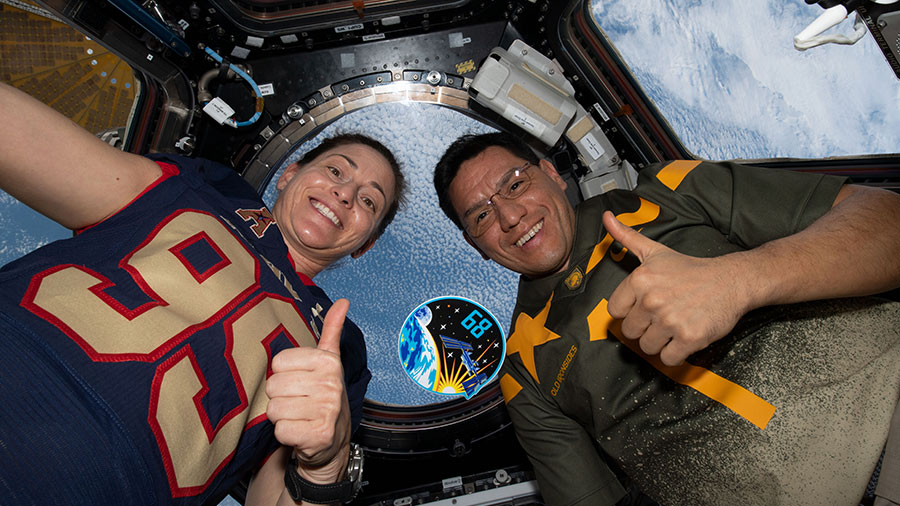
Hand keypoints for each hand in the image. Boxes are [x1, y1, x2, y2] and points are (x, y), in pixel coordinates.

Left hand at [266, 298, 350, 478]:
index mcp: (328, 362)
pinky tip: (299, 431)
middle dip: (280, 397)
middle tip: (297, 402)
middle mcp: (331, 385)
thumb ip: (331, 330)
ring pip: (274, 409)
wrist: (333, 439)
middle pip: (273, 386)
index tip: (299, 382)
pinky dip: (285, 434)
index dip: (283, 375)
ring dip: (282, 416)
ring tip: (298, 416)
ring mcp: (327, 411)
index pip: (278, 363)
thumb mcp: (328, 362)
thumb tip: (343, 302)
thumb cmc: (324, 396)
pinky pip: (280, 430)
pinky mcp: (319, 435)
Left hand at [603, 211, 748, 365]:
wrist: (731, 281)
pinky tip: (683, 336)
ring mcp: (671, 321)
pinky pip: (668, 359)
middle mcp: (652, 300)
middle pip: (630, 332)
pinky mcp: (689, 338)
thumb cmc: (691, 269)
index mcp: (640, 280)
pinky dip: (675, 353)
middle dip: (644, 327)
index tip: (644, 306)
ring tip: (674, 324)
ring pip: (647, 347)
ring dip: (659, 341)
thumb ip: (627, 237)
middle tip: (663, 316)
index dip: (629, 311)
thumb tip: (606, 218)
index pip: (615, 311)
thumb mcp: (656, 250)